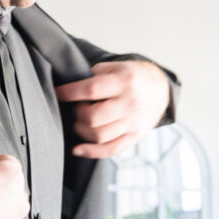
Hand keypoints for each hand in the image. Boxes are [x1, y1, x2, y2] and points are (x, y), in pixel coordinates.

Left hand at [54, 60, 169, 158]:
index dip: (69, 93)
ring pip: (99, 135)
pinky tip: (77, 149)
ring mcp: (134, 123)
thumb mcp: (114, 67)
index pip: (91, 90)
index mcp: (123, 82)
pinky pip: (111, 149)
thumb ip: (93, 75)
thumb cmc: (130, 76)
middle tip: (76, 108)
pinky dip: (92, 152)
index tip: (57, 93)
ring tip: (80, 121)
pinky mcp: (135, 136)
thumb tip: (70, 88)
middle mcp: (130, 104)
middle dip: (77, 113)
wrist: (160, 88)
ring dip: (81, 130)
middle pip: (93, 117)